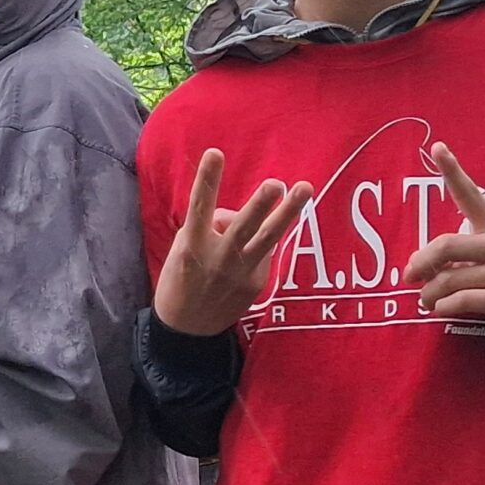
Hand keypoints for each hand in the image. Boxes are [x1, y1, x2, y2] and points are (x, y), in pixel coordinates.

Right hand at [153, 148, 314, 336]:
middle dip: (260, 204)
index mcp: (192, 246)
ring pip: (268, 238)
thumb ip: (206, 230)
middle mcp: (218, 258)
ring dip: (288, 212)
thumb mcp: (181, 251)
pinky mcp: (256, 284)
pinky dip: (255, 246)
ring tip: (304, 188)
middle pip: (245, 226)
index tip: (214, 154)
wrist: (186, 330)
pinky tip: (244, 255)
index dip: (207, 179)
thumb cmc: (180, 281)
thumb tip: (234, 218)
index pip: (199, 206)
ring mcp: (240, 272)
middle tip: (275, 184)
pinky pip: (261, 252)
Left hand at [403, 144, 484, 340]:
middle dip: (420, 264)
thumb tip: (415, 266)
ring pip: (451, 279)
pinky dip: (444, 307)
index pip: (471, 195)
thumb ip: (452, 256)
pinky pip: (464, 299)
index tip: (437, 147)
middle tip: (409, 278)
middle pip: (446, 246)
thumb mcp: (480, 259)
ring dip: (429, 294)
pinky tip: (441, 309)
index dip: (453, 171)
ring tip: (427, 301)